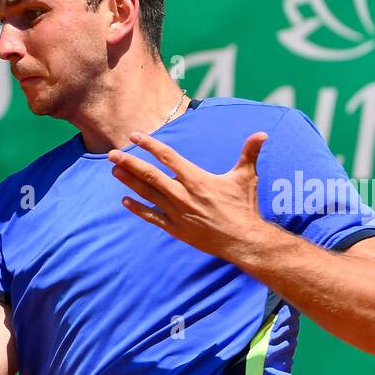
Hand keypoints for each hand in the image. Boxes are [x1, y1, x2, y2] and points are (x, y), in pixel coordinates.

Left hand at [108, 130, 275, 261]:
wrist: (242, 240)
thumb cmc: (244, 207)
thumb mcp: (246, 177)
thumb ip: (249, 153)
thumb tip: (262, 134)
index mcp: (196, 179)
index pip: (168, 157)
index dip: (150, 145)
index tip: (136, 136)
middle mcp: (182, 194)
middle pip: (150, 175)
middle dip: (129, 163)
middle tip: (112, 154)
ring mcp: (176, 212)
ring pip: (147, 193)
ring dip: (129, 181)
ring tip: (114, 170)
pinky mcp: (175, 228)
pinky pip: (151, 216)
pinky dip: (137, 208)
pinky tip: (125, 199)